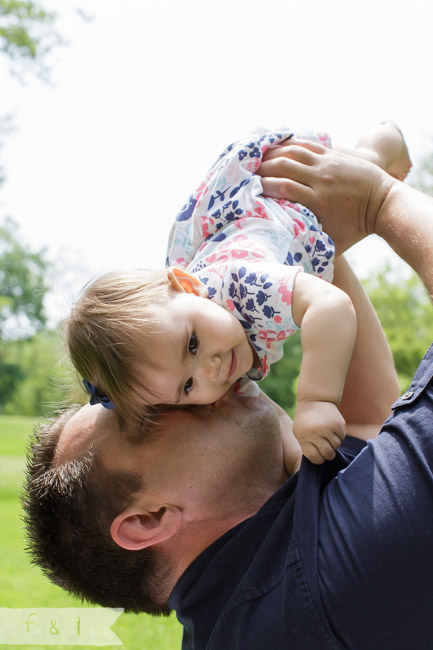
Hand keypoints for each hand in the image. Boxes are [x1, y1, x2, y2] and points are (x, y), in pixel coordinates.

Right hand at [257, 140, 396, 253]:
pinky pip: (307, 144)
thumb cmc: (357, 229)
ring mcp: (328, 163)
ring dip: (273, 153)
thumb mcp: (332, 243)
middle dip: (262, 168)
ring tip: (257, 158)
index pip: (283, 188)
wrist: (384, 205)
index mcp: (318, 201)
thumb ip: (310, 245)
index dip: (264, 186)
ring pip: (294, 151)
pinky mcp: (334, 155)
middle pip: (284, 166)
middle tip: (247, 173)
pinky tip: (277, 147)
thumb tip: (287, 254)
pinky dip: (290, 144)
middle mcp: (322, 179)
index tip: (250, 190)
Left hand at [293, 399, 345, 463]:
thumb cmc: (305, 421)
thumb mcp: (300, 433)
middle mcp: (316, 432)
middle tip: (326, 449)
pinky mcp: (338, 423)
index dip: (318, 459)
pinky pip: (342, 437)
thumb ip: (307, 447)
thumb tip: (320, 461)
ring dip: (333, 443)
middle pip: (328, 454)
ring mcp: (328, 427)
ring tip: (327, 435)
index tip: (319, 456)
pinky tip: (332, 428)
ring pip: (336, 445)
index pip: (315, 458)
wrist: (315, 400)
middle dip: (328, 454)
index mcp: (304, 436)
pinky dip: (338, 435)